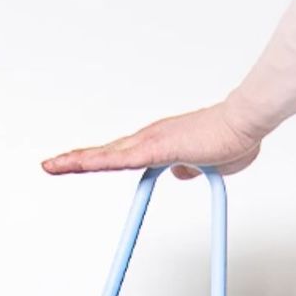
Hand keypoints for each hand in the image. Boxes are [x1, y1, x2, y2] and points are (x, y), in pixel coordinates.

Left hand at [41, 100, 261, 178]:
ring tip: (51, 166)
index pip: (122, 155)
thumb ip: (192, 169)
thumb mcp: (211, 165)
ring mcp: (150, 140)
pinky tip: (76, 166)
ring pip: (105, 154)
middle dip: (76, 160)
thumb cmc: (233, 138)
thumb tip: (180, 173)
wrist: (244, 122)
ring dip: (77, 161)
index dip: (100, 160)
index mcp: (160, 142)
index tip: (82, 166)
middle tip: (51, 166)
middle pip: (105, 152)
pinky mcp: (155, 147)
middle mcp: (149, 137)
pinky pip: (118, 159)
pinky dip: (95, 162)